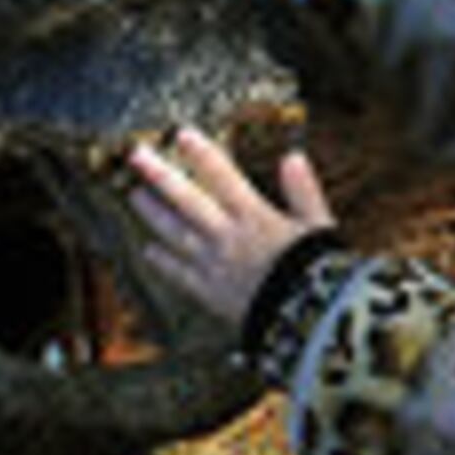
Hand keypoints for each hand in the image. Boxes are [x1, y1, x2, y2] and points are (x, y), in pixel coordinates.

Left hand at [125, 125, 333, 331]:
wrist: (306, 320)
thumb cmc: (319, 272)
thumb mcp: (319, 227)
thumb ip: (304, 192)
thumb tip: (293, 156)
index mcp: (256, 217)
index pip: (224, 177)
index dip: (201, 154)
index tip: (181, 134)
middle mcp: (228, 237)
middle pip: (188, 200)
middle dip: (161, 175)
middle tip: (137, 155)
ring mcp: (214, 266)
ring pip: (176, 234)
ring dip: (153, 213)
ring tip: (134, 195)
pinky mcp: (210, 294)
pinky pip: (180, 275)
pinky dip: (163, 262)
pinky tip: (148, 250)